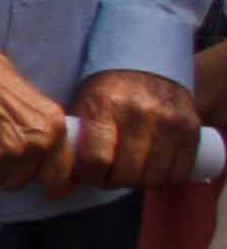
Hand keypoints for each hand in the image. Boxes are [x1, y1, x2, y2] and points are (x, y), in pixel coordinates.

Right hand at [0, 45, 70, 187]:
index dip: (49, 185)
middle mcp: (37, 144)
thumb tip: (33, 155)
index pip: (60, 174)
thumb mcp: (29, 99)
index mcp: (54, 128)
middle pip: (20, 181)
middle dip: (1, 171)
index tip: (45, 191)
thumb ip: (37, 129)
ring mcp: (8, 156)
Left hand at [67, 67, 196, 188]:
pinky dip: (165, 181)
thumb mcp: (83, 103)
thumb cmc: (106, 90)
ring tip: (128, 176)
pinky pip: (179, 171)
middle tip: (107, 178)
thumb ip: (73, 138)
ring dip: (138, 184)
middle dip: (112, 182)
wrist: (146, 63)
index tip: (85, 176)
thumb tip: (58, 184)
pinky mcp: (190, 127)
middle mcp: (138, 112)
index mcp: (103, 104)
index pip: (96, 159)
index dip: (88, 177)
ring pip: (153, 175)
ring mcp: (168, 120)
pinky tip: (153, 176)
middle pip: (126, 172)